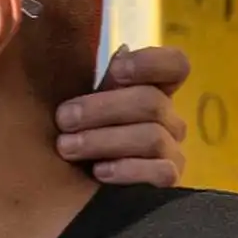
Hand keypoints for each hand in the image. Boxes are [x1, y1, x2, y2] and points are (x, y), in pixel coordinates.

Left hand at [54, 44, 189, 186]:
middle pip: (151, 101)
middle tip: (63, 119)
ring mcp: (172, 151)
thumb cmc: (74, 133)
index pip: (175, 65)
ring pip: (152, 136)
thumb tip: (121, 50)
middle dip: (101, 108)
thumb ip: (96, 78)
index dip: (151, 63)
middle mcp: (168, 119)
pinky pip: (161, 172)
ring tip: (66, 146)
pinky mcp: (168, 183)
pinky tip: (98, 171)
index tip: (118, 70)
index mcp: (151, 90)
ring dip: (102, 140)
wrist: (68, 187)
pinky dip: (128, 170)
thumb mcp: (79, 103)